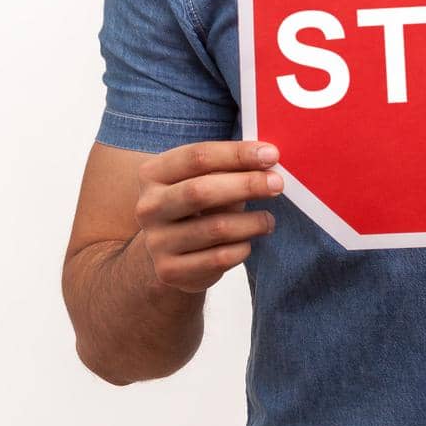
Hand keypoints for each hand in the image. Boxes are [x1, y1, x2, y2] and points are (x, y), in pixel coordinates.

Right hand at [134, 140, 284, 292]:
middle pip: (201, 191)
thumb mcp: (204, 180)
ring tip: (268, 220)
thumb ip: (228, 168)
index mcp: (153, 174)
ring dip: (251, 222)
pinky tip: (247, 242)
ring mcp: (156, 241)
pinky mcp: (170, 271)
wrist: (170, 252)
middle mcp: (148, 207)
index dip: (237, 154)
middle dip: (246, 185)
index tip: (272, 155)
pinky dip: (242, 248)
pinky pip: (219, 258)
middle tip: (277, 184)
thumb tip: (267, 160)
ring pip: (215, 228)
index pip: (198, 157)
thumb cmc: (196, 206)